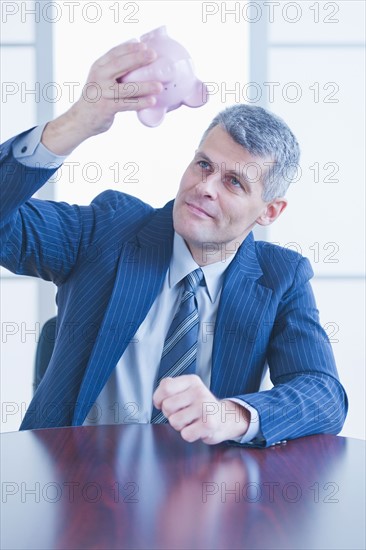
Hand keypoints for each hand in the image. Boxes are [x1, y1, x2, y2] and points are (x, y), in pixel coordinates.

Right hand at [41, 40, 162, 154]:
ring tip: (159, 86)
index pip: (114, 53)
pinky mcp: (107, 107)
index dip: (130, 48)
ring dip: (144, 86)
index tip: (144, 45)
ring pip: (127, 88)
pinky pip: (127, 104)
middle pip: (119, 65)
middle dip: (138, 59)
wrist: (81, 119)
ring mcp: (103, 93)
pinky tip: (151, 101)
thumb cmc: (97, 97)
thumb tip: (137, 54)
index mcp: (98, 67)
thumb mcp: (101, 78)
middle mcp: (99, 77)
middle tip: (153, 56)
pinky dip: (140, 103)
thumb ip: (114, 68)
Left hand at [152, 374, 249, 444]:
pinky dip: (189, 435)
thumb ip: (169, 387)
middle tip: (182, 413)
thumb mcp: (186, 389)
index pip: (166, 387)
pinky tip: (197, 428)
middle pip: (167, 406)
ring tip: (190, 420)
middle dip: (170, 414)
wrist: (223, 418)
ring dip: (180, 426)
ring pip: (174, 422)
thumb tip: (158, 398)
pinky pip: (186, 434)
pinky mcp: (210, 424)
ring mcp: (206, 407)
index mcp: (191, 380)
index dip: (158, 399)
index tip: (162, 403)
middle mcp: (199, 391)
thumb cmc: (199, 405)